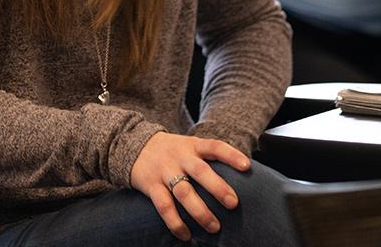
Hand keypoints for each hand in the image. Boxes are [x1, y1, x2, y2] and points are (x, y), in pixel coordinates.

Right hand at [129, 132, 250, 240]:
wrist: (133, 145)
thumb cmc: (171, 151)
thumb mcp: (189, 145)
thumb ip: (208, 157)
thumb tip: (240, 177)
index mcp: (192, 145)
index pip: (214, 146)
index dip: (231, 155)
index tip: (246, 167)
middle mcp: (179, 157)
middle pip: (200, 171)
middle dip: (218, 187)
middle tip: (233, 203)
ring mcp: (164, 171)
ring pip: (183, 192)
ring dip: (200, 211)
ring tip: (214, 227)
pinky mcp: (151, 185)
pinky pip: (164, 206)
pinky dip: (175, 222)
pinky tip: (186, 234)